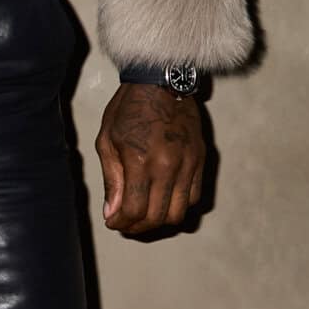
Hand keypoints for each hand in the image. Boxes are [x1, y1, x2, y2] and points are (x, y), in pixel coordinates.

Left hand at [95, 82, 205, 234]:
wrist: (162, 80)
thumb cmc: (129, 108)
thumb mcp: (107, 139)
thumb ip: (112, 179)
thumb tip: (113, 212)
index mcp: (140, 160)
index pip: (133, 210)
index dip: (120, 224)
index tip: (113, 223)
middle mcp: (168, 166)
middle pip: (157, 218)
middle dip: (137, 228)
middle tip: (126, 224)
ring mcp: (188, 164)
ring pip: (179, 213)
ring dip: (160, 221)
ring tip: (145, 215)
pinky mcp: (201, 160)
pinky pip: (194, 197)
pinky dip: (178, 206)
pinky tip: (164, 200)